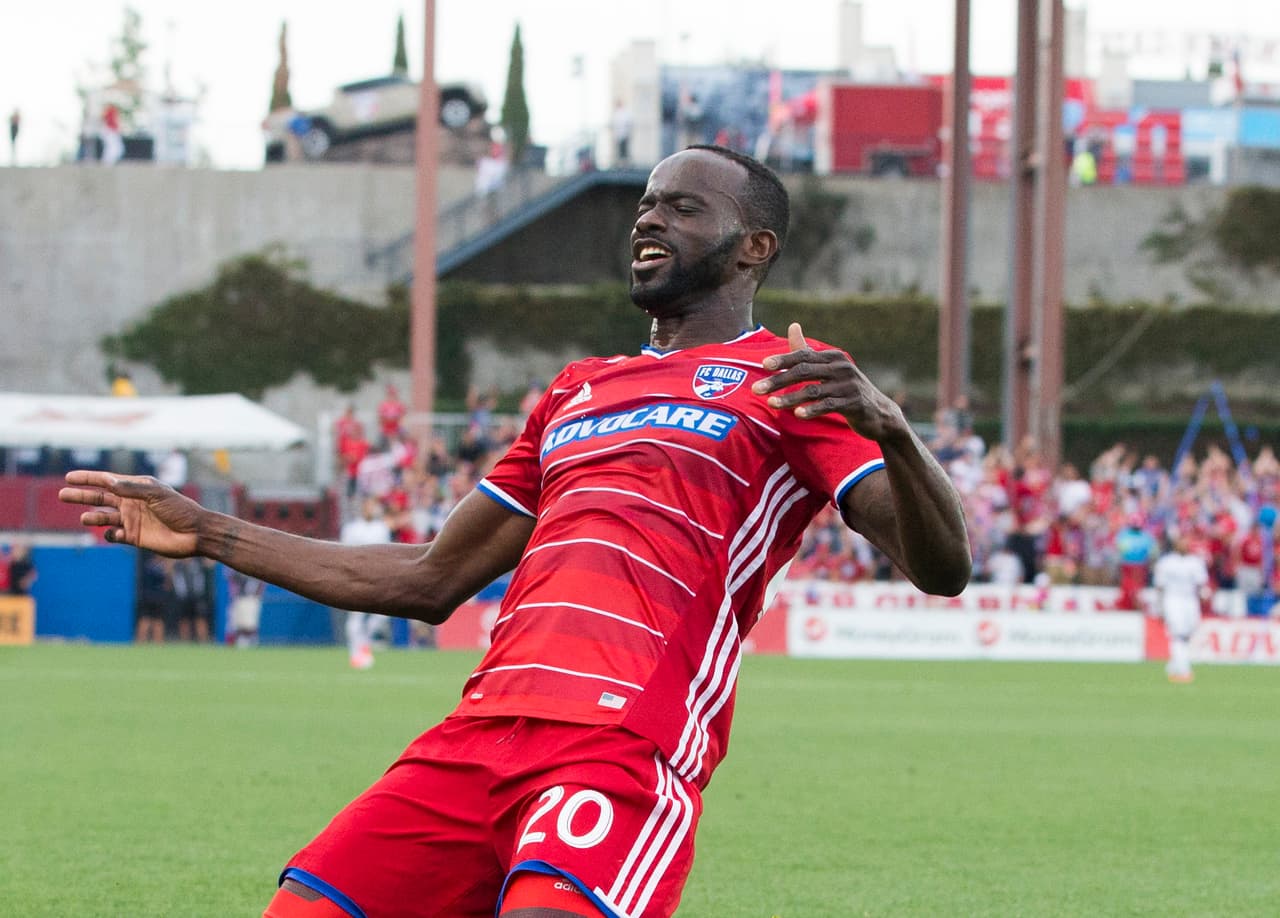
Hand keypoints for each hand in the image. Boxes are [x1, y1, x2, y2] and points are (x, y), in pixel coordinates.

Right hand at [59, 471, 202, 556]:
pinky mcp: (135, 537)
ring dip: (93, 517)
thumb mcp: (156, 494)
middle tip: (62, 494)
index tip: (69, 477)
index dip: (88, 478)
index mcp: (137, 489)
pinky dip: (109, 535)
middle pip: (100, 498)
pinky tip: (113, 534)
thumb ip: (131, 489)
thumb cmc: (180, 509)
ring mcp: (132, 520)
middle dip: (81, 496)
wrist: (196, 533)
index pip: (107, 481)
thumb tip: (107, 481)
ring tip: (85, 518)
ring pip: (104, 517)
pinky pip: (115, 536)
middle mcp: (132, 503)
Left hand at [752, 322, 906, 441]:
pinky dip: (812, 409)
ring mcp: (848, 385)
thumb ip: (807, 351)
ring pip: (813, 390)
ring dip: (790, 398)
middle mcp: (841, 367)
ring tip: (771, 404)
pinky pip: (829, 405)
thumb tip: (792, 325)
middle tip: (756, 390)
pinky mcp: (854, 403)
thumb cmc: (846, 389)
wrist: (879, 413)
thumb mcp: (828, 368)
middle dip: (778, 380)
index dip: (783, 359)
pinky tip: (797, 414)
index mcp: (832, 357)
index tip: (763, 365)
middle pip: (804, 371)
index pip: (803, 355)